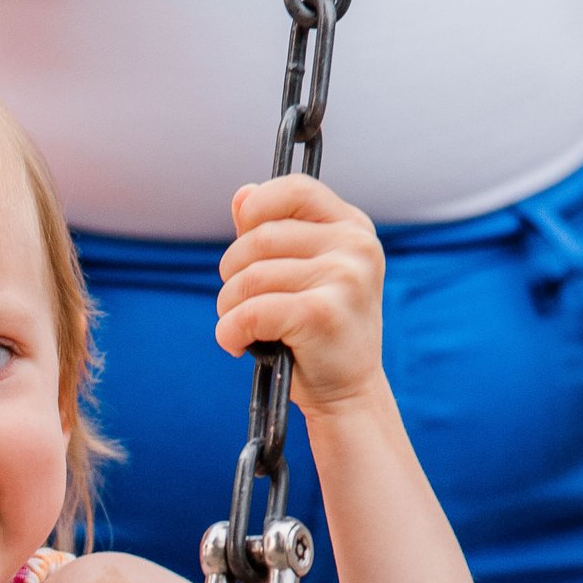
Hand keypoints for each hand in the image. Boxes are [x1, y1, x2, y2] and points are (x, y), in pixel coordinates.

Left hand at [215, 175, 386, 410]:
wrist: (349, 394)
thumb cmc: (319, 334)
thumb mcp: (303, 273)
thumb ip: (275, 231)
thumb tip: (242, 195)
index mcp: (353, 227)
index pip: (294, 189)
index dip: (256, 209)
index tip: (244, 241)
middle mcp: (355, 246)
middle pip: (260, 237)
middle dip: (232, 273)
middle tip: (238, 303)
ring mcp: (344, 278)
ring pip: (249, 277)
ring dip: (228, 307)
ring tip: (240, 327)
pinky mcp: (322, 314)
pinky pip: (250, 311)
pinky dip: (230, 331)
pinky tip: (237, 344)